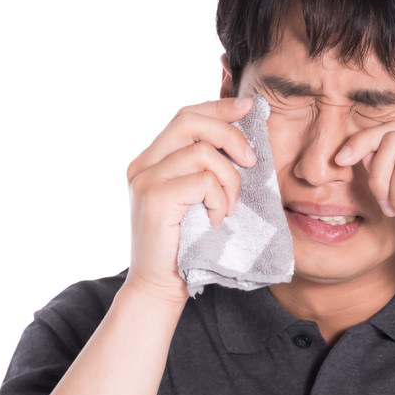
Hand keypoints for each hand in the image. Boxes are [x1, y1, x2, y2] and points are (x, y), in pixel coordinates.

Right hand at [122, 95, 258, 304]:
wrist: (160, 287)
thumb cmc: (185, 247)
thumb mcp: (196, 200)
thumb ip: (205, 170)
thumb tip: (244, 141)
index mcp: (150, 161)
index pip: (185, 117)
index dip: (219, 107)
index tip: (248, 108)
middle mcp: (142, 165)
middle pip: (189, 120)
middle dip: (230, 134)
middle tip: (252, 160)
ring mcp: (145, 181)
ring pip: (202, 152)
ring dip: (230, 180)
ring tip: (229, 208)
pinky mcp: (154, 199)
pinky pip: (203, 181)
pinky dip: (220, 199)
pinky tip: (217, 220)